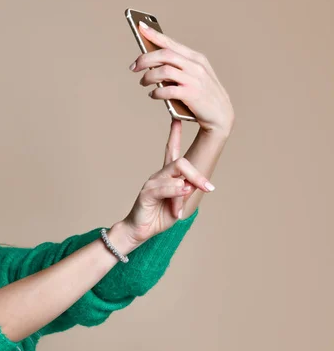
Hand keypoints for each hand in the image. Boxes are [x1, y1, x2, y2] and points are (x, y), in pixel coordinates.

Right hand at [120, 118, 214, 245]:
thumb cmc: (160, 216)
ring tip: (192, 195)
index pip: (171, 151)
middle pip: (180, 163)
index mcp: (167, 177)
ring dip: (187, 186)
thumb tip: (195, 183)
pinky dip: (175, 190)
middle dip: (197, 175)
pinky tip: (182, 192)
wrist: (140, 230)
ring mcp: (151, 183)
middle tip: (209, 188)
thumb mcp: (179, 204)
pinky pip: (163, 188)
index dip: (174, 135)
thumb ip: (186, 192)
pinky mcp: (146, 194)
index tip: (177, 120)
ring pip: (174, 175)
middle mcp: (159, 176)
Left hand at [130, 21, 234, 137]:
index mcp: (196, 58)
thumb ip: (178, 68)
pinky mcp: (192, 94)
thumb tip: (153, 64)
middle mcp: (196, 65)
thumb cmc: (203, 95)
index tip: (140, 27)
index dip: (155, 35)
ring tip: (143, 82)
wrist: (221, 115)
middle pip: (164, 54)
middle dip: (145, 59)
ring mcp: (194, 79)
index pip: (171, 43)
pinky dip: (156, 92)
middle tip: (133, 67)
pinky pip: (167, 90)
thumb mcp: (194, 76)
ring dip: (148, 77)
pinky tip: (153, 95)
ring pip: (164, 70)